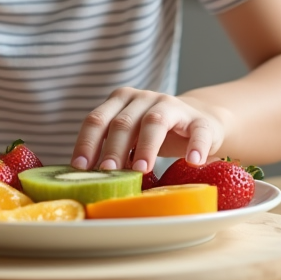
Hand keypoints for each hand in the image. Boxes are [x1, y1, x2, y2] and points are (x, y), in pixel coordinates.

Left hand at [70, 87, 224, 172]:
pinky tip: (192, 162)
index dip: (87, 143)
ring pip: (154, 122)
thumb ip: (113, 149)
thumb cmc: (155, 135)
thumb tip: (87, 180)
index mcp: (121, 101)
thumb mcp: (131, 137)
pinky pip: (198, 132)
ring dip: (146, 146)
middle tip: (108, 172)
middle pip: (124, 122)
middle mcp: (144, 98)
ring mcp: (172, 106)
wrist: (200, 122)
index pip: (97, 119)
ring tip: (141, 170)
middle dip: (113, 148)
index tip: (80, 167)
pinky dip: (195, 146)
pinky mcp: (200, 120)